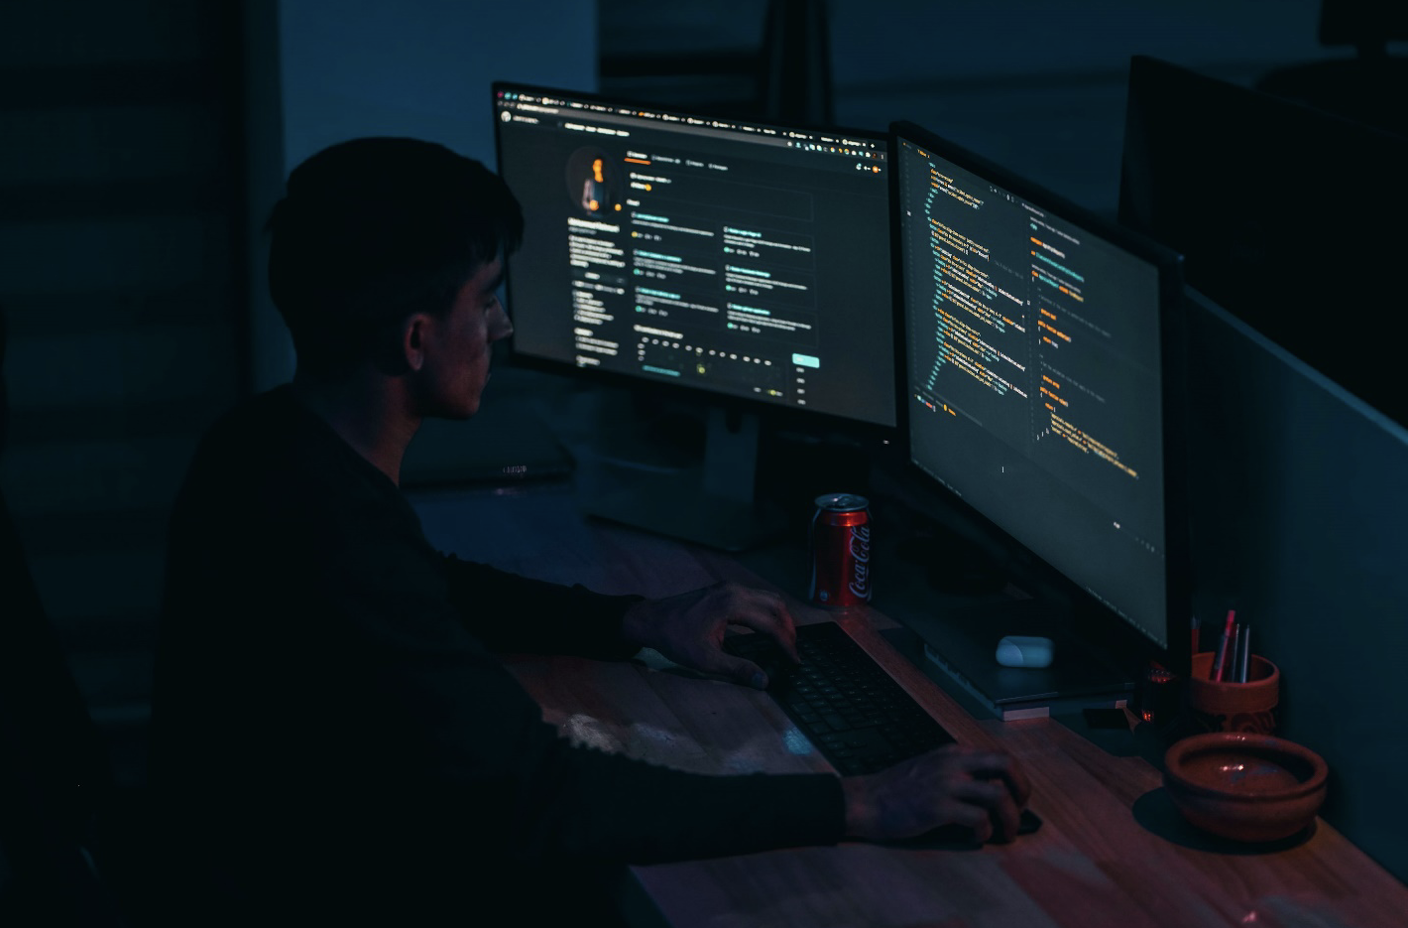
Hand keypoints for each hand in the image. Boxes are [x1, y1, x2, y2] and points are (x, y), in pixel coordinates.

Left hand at [620, 581, 798, 688]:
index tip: (795, 661)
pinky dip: (768, 611)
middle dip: (789, 629)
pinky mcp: (725, 589)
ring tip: (786, 640)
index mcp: (732, 605)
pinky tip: (768, 627)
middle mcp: (734, 590)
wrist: (652, 620)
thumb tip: (764, 681)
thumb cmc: (676, 639)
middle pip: (775, 605)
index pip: (770, 624)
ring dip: (780, 618)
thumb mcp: (706, 660)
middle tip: (794, 651)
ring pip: (768, 597)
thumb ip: (738, 669)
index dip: (786, 644)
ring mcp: (730, 587)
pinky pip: (757, 596)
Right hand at [842, 745, 1031, 843]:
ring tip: (1005, 834)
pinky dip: (985, 832)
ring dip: (1010, 818)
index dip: (1017, 776)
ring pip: (998, 795)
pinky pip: (978, 819)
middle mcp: (954, 764)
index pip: (999, 755)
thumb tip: (987, 788)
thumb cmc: (896, 789)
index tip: (1017, 796)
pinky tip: (976, 838)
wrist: (866, 801)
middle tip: (1021, 810)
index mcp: (954, 753)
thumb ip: (956, 770)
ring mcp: (947, 784)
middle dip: (1022, 790)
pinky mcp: (939, 808)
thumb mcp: (929, 767)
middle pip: (1006, 765)